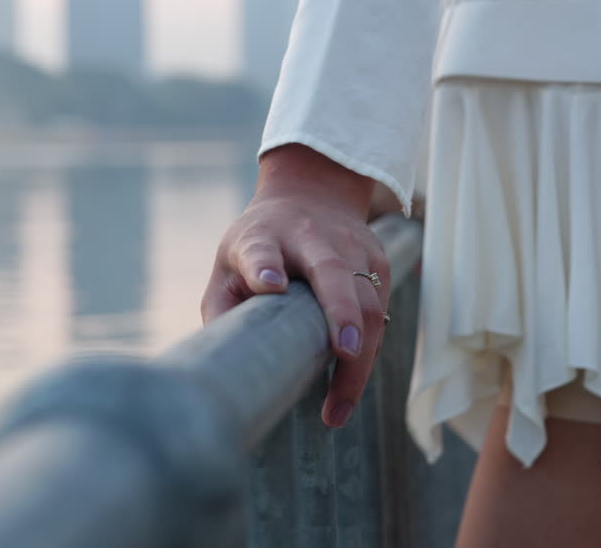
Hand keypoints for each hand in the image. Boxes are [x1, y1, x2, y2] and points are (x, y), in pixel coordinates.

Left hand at [200, 144, 393, 427]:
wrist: (312, 193)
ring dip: (359, 357)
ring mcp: (351, 246)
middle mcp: (310, 237)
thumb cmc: (261, 242)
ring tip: (337, 407)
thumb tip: (224, 363)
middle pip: (332, 272)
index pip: (261, 250)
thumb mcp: (229, 262)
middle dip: (342, 312)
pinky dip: (368, 350)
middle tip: (344, 354)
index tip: (269, 284)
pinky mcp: (377, 260)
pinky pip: (378, 311)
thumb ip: (222, 306)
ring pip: (367, 300)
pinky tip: (350, 385)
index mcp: (263, 237)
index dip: (264, 267)